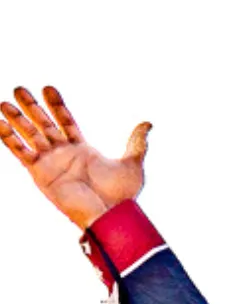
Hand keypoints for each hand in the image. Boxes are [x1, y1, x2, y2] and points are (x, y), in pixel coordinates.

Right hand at [0, 86, 151, 230]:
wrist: (109, 215)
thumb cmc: (122, 196)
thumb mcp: (132, 164)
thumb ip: (136, 143)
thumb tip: (148, 124)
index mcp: (82, 150)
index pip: (65, 120)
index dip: (57, 105)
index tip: (48, 88)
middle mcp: (63, 154)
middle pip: (44, 124)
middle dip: (32, 107)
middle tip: (19, 88)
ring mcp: (51, 163)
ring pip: (30, 135)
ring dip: (17, 119)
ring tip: (4, 102)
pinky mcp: (41, 174)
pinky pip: (21, 153)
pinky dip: (9, 139)